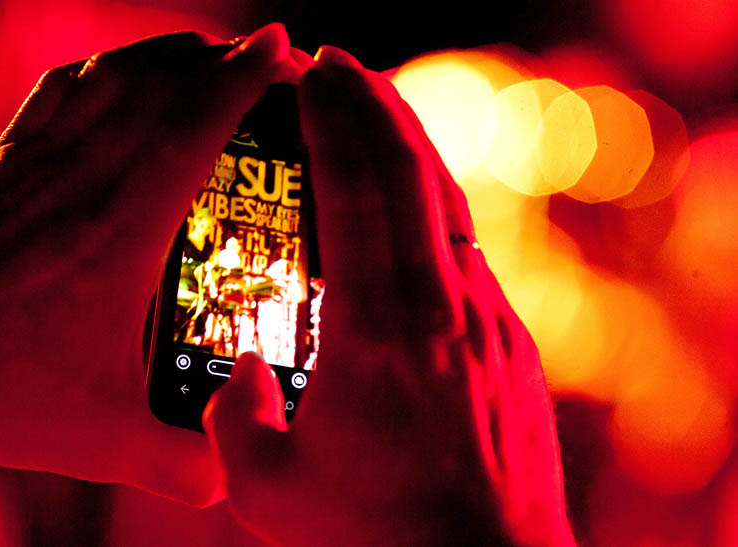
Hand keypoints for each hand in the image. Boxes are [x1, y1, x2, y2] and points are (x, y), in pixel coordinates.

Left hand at [0, 23, 292, 505]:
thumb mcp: (102, 438)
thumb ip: (178, 460)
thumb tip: (232, 474)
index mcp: (118, 234)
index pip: (190, 129)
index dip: (241, 80)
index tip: (280, 52)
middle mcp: (81, 181)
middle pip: (160, 84)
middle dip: (221, 58)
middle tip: (267, 59)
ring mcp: (38, 161)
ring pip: (113, 73)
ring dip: (169, 53)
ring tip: (211, 56)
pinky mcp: (6, 160)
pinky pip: (65, 85)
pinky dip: (110, 65)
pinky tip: (130, 70)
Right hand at [204, 47, 574, 544]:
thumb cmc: (375, 541)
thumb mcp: (270, 492)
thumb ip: (233, 420)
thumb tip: (240, 373)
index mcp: (378, 332)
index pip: (354, 191)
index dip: (333, 122)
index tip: (312, 77)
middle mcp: (442, 308)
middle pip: (411, 173)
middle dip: (373, 104)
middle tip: (337, 67)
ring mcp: (486, 322)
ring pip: (449, 206)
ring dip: (409, 151)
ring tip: (374, 120)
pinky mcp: (511, 345)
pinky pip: (469, 254)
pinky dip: (434, 212)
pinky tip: (412, 214)